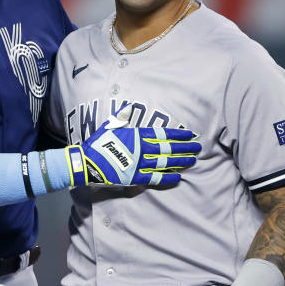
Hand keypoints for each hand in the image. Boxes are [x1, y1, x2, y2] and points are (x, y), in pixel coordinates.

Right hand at [65, 104, 200, 186]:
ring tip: (192, 160)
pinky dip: (167, 177)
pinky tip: (178, 176)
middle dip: (184, 147)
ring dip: (180, 161)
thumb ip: (122, 118)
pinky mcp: (135, 177)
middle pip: (168, 148)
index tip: (189, 134)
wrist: (87, 162)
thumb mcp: (110, 125)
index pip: (162, 133)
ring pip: (165, 162)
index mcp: (136, 135)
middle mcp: (140, 149)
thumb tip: (128, 108)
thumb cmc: (98, 143)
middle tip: (197, 147)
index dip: (177, 134)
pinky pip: (155, 178)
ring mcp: (139, 163)